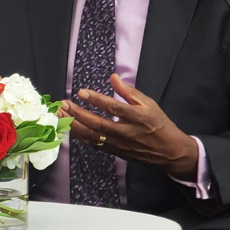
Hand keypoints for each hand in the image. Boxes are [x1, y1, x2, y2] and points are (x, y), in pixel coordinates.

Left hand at [63, 74, 198, 180]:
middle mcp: (126, 132)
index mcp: (138, 117)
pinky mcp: (114, 152)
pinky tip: (69, 126)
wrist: (169, 152)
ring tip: (60, 114)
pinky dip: (79, 135)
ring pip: (92, 136)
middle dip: (78, 114)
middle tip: (62, 104)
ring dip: (73, 125)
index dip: (97, 100)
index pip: (114, 107)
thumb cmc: (159, 124)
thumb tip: (113, 77)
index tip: (81, 92)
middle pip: (98, 124)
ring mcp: (119, 144)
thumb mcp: (149, 104)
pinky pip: (93, 144)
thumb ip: (129, 91)